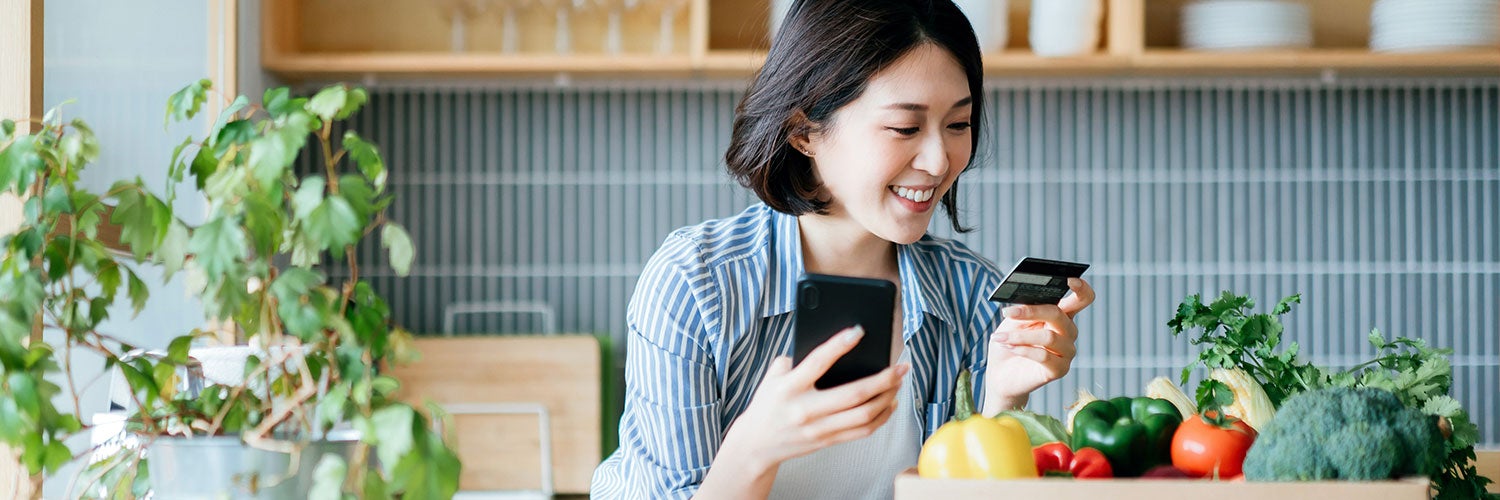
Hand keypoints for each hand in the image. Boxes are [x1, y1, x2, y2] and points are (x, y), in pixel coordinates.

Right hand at [719, 326, 908, 470]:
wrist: (756, 444)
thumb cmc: (768, 403)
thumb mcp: (773, 376)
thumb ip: (796, 360)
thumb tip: (833, 346)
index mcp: (790, 387)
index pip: (818, 361)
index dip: (840, 344)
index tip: (859, 330)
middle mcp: (806, 409)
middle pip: (854, 394)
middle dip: (883, 378)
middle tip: (901, 365)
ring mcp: (819, 428)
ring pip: (864, 415)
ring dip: (888, 397)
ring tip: (898, 382)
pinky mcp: (828, 441)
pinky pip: (862, 430)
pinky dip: (882, 416)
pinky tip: (890, 403)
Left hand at [984, 278, 1094, 407]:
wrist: (1001, 374)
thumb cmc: (1009, 343)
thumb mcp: (1012, 321)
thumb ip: (1024, 310)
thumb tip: (1027, 302)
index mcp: (1061, 315)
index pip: (1082, 298)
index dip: (1081, 288)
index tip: (1070, 279)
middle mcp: (1068, 332)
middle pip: (1059, 315)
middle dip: (1032, 311)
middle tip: (1009, 312)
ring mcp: (1067, 352)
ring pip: (1049, 337)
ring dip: (1020, 335)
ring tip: (1001, 337)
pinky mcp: (1060, 370)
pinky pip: (1043, 356)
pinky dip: (1022, 350)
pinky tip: (1009, 347)